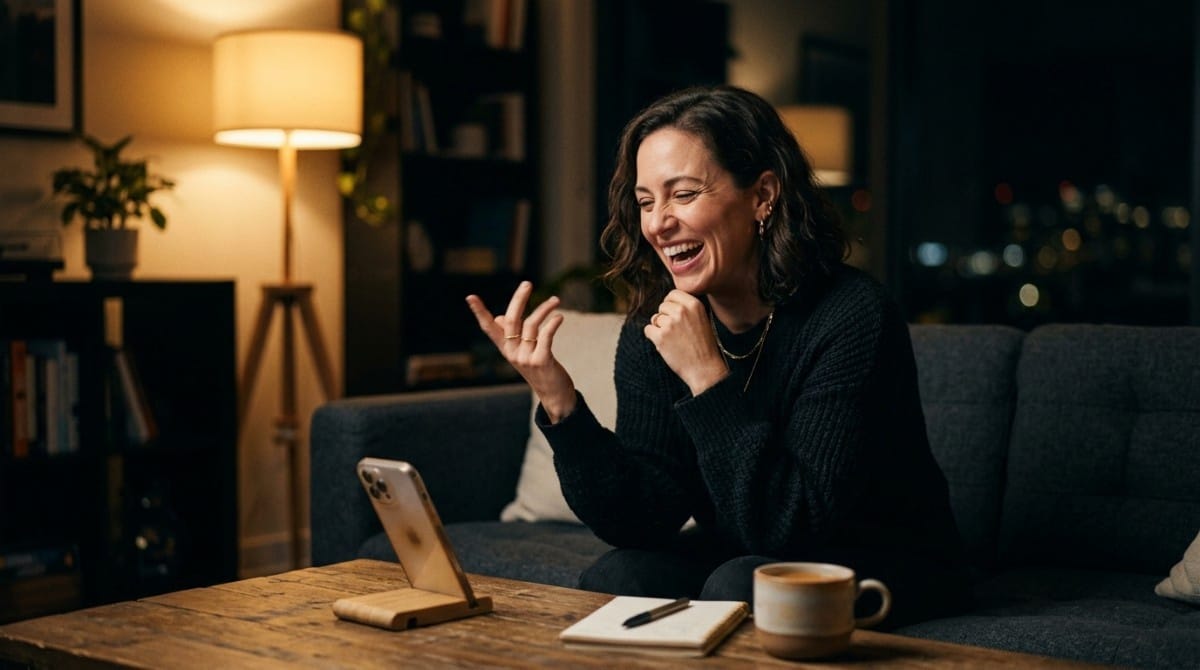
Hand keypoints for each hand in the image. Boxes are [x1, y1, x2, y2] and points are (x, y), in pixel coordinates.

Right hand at [466, 281, 577, 421]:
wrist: (554, 395)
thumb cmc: (539, 368)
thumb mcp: (521, 352)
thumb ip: (510, 335)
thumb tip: (498, 316)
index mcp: (505, 348)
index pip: (488, 327)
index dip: (479, 312)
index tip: (470, 296)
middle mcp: (512, 352)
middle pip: (510, 320)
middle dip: (519, 299)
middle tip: (527, 283)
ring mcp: (525, 358)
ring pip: (531, 325)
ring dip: (544, 309)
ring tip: (555, 300)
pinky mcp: (541, 361)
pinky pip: (545, 336)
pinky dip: (552, 323)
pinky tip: (559, 316)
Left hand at [643, 289, 728, 394]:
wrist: (705, 368)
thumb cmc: (704, 346)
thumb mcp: (702, 319)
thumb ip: (687, 308)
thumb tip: (669, 302)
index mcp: (694, 304)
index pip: (672, 294)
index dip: (670, 304)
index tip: (674, 314)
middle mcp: (682, 311)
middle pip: (662, 306)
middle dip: (665, 317)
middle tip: (676, 332)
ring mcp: (670, 323)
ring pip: (655, 319)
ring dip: (660, 329)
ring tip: (674, 340)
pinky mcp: (660, 336)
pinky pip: (648, 330)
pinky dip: (653, 337)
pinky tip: (666, 345)